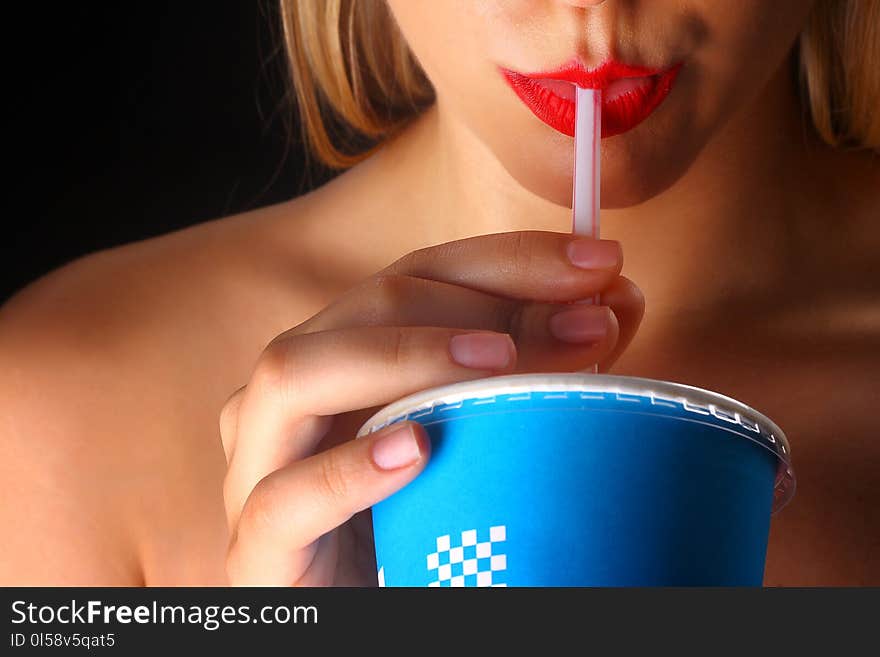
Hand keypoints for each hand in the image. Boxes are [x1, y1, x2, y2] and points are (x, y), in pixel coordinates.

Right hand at [220, 231, 643, 584]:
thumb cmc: (430, 523)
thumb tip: (614, 300)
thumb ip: (541, 367)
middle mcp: (295, 396)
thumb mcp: (490, 432)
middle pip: (366, 304)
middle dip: (479, 301)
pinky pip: (283, 499)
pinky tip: (415, 451)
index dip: (507, 259)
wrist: (364, 607)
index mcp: (346, 358)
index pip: (418, 275)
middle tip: (580, 323)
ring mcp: (264, 466)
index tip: (600, 260)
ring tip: (498, 364)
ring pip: (295, 374)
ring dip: (404, 355)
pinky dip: (347, 469)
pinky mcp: (259, 549)